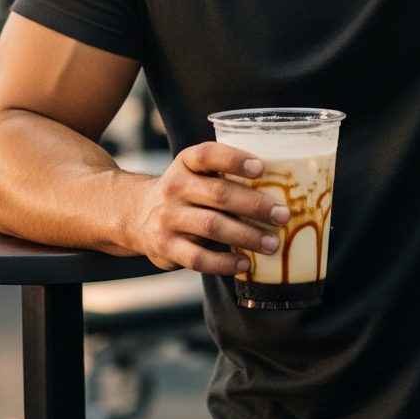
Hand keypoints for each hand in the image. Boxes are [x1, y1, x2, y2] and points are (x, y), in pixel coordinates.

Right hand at [128, 141, 291, 274]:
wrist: (135, 215)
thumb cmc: (185, 193)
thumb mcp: (196, 174)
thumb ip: (226, 176)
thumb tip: (284, 189)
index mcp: (186, 163)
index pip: (208, 154)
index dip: (234, 159)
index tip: (261, 168)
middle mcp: (174, 187)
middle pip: (218, 194)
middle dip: (255, 205)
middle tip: (283, 215)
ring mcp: (169, 218)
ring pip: (212, 227)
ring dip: (247, 235)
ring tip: (273, 243)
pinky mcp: (167, 247)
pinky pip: (199, 258)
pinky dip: (225, 262)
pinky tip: (246, 263)